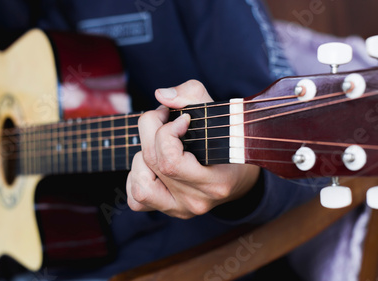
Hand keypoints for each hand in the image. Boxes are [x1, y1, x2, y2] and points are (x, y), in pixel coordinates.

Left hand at [127, 80, 259, 218]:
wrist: (241, 177)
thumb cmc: (230, 140)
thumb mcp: (220, 113)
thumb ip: (191, 96)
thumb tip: (160, 95)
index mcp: (214, 182)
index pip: (170, 161)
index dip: (167, 132)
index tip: (182, 118)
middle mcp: (196, 200)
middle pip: (152, 162)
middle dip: (151, 130)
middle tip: (164, 117)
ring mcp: (182, 209)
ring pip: (140, 183)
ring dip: (143, 156)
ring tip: (160, 144)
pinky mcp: (170, 211)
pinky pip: (136, 200)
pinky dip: (137, 178)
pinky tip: (152, 165)